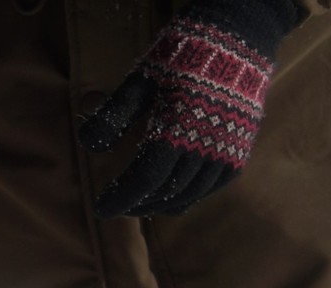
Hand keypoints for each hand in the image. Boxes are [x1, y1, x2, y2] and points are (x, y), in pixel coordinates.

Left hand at [79, 0, 300, 217]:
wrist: (240, 36)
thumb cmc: (184, 54)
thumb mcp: (143, 78)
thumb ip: (116, 114)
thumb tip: (88, 146)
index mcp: (178, 128)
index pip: (146, 179)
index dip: (122, 198)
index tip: (101, 208)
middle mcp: (205, 145)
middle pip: (166, 192)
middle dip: (138, 204)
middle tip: (118, 205)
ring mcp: (227, 148)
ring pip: (192, 193)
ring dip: (163, 204)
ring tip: (142, 204)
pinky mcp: (241, 146)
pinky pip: (216, 184)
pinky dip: (192, 195)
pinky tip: (175, 195)